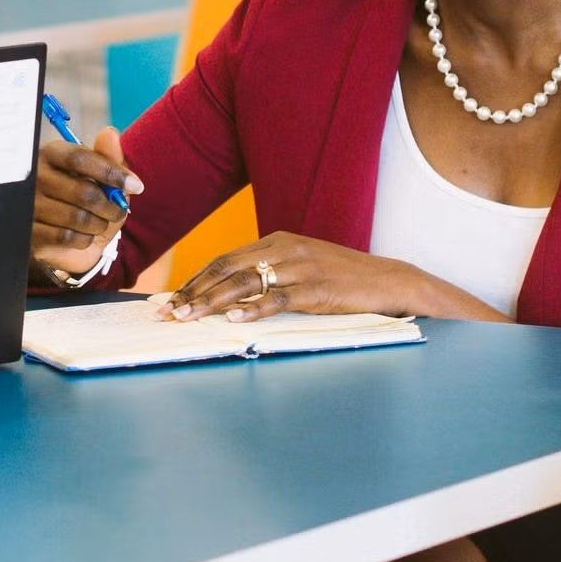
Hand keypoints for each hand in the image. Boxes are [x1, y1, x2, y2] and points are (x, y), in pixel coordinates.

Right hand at [31, 128, 138, 281]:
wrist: (66, 241)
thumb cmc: (83, 201)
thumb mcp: (100, 178)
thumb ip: (107, 156)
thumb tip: (110, 133)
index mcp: (51, 155)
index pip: (79, 158)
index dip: (111, 172)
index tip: (136, 186)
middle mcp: (34, 176)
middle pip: (83, 191)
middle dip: (111, 206)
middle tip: (119, 211)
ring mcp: (28, 205)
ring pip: (77, 217)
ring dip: (98, 224)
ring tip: (100, 223)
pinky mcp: (29, 232)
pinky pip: (66, 236)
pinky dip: (84, 239)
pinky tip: (83, 235)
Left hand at [164, 234, 429, 321]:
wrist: (389, 282)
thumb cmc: (342, 279)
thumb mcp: (300, 267)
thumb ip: (268, 274)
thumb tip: (228, 295)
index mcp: (277, 242)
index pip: (224, 260)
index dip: (195, 280)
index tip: (172, 299)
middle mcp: (285, 249)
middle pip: (228, 269)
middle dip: (195, 291)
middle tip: (171, 313)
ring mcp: (301, 268)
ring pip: (246, 282)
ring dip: (213, 301)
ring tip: (190, 317)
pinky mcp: (318, 289)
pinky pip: (280, 298)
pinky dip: (254, 309)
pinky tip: (235, 319)